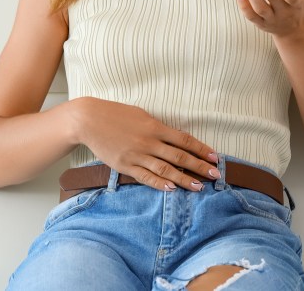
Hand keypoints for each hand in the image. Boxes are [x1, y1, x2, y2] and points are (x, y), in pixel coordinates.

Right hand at [73, 97, 218, 191]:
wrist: (88, 120)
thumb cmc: (117, 114)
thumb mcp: (142, 115)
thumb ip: (158, 127)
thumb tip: (175, 139)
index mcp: (155, 127)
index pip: (184, 140)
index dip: (201, 149)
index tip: (214, 157)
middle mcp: (149, 142)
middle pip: (179, 156)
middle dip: (199, 167)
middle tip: (215, 175)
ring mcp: (136, 155)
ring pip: (165, 169)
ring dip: (183, 179)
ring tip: (198, 187)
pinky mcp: (124, 166)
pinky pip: (145, 177)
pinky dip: (159, 183)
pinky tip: (172, 189)